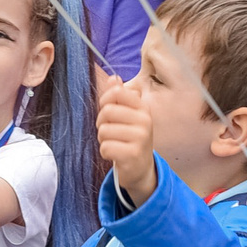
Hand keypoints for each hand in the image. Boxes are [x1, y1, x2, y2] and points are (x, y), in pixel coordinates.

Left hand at [98, 74, 156, 201]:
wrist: (141, 168)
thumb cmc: (130, 138)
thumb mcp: (127, 115)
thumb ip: (119, 96)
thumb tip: (113, 78)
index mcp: (143, 108)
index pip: (117, 92)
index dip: (105, 101)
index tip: (108, 111)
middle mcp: (145, 121)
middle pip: (107, 111)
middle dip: (101, 123)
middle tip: (109, 132)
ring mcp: (141, 138)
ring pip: (104, 131)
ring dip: (103, 140)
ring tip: (114, 143)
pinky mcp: (133, 155)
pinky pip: (105, 148)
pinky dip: (105, 152)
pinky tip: (115, 155)